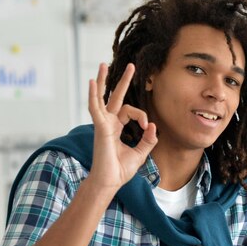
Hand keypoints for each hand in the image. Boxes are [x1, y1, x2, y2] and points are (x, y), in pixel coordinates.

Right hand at [86, 63, 157, 190]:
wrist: (110, 181)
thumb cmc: (120, 170)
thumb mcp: (140, 153)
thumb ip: (148, 139)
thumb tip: (153, 125)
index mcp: (116, 128)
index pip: (130, 112)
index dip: (142, 116)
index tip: (147, 127)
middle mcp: (108, 123)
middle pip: (115, 97)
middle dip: (122, 81)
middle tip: (131, 66)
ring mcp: (103, 124)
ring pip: (102, 97)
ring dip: (104, 81)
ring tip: (103, 64)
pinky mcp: (100, 127)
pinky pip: (95, 108)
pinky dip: (94, 95)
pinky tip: (93, 82)